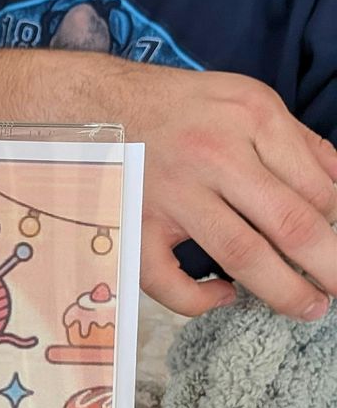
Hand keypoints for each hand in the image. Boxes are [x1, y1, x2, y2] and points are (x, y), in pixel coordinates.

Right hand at [123, 69, 336, 318]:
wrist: (93, 103)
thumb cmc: (176, 107)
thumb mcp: (246, 101)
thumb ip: (296, 143)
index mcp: (252, 118)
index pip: (318, 187)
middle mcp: (215, 154)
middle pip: (290, 223)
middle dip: (328, 265)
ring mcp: (172, 194)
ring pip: (241, 254)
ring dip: (284, 290)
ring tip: (308, 306)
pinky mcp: (134, 225)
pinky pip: (168, 279)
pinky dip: (200, 299)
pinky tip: (222, 297)